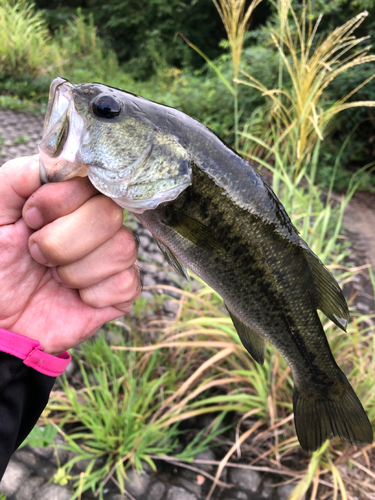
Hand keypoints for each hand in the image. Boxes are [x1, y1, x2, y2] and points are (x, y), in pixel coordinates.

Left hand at [0, 155, 140, 354]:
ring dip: (75, 270)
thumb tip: (55, 162)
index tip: (29, 219)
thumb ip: (17, 179)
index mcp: (71, 199)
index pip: (91, 180)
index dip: (59, 201)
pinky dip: (93, 294)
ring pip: (123, 248)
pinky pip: (126, 283)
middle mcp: (97, 223)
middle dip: (61, 241)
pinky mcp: (120, 291)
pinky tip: (75, 297)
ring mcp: (112, 257)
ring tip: (54, 277)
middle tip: (37, 254)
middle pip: (110, 214)